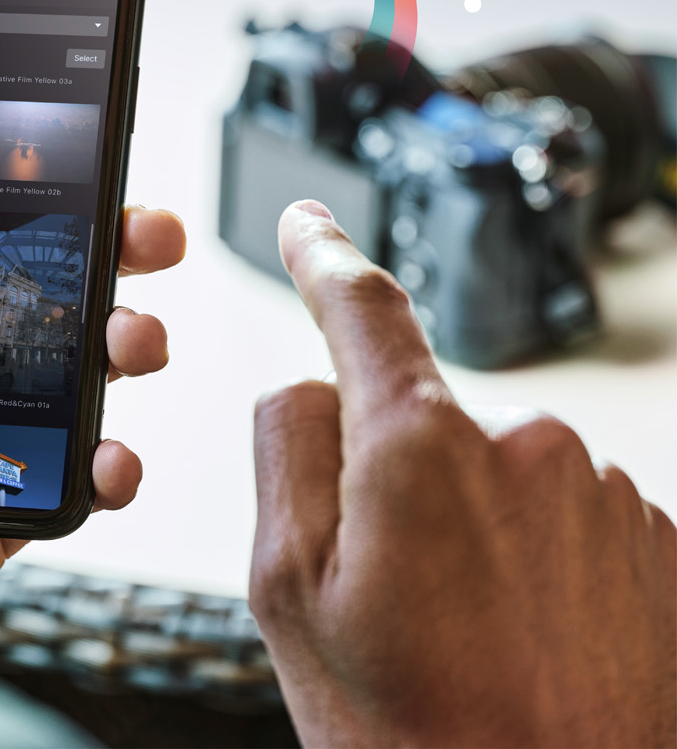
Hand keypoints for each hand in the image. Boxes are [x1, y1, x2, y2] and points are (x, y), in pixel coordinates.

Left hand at [0, 112, 184, 670]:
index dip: (4, 197)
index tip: (66, 159)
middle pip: (16, 300)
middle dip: (94, 260)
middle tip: (144, 237)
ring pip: (58, 383)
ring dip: (117, 348)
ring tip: (135, 340)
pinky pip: (63, 487)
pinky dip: (109, 469)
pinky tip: (115, 455)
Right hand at [251, 201, 675, 746]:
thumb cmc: (418, 736)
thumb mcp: (287, 595)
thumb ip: (284, 454)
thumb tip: (310, 389)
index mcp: (419, 448)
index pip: (362, 308)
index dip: (324, 256)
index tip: (308, 226)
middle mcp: (526, 446)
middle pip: (421, 416)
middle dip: (392, 478)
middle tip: (387, 594)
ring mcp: (603, 493)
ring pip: (493, 472)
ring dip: (467, 528)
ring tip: (463, 634)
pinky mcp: (656, 540)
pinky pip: (562, 517)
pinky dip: (531, 562)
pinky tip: (520, 638)